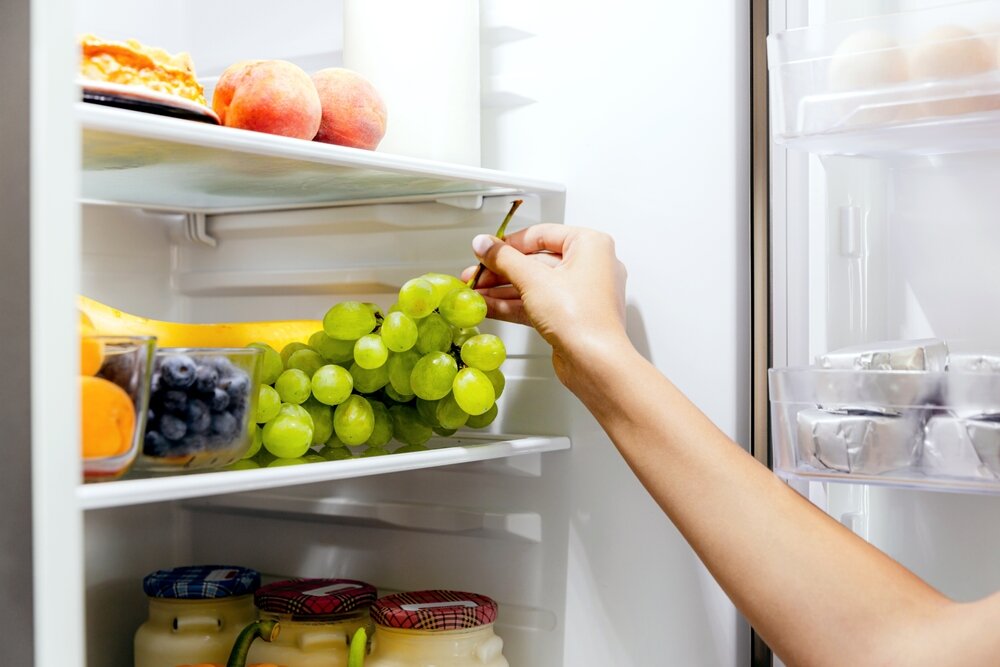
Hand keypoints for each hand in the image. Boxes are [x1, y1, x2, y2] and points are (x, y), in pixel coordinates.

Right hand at [461, 224, 629, 385]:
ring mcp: (580, 294)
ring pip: (534, 285)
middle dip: (501, 271)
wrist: (596, 364)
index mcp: (590, 245)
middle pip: (535, 262)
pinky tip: (488, 306)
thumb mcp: (534, 280)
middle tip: (476, 273)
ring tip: (475, 292)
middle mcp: (589, 266)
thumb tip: (484, 244)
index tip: (486, 249)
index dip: (508, 243)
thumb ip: (504, 259)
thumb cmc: (581, 319)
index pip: (541, 235)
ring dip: (502, 289)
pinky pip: (537, 303)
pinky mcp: (570, 317)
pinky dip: (513, 304)